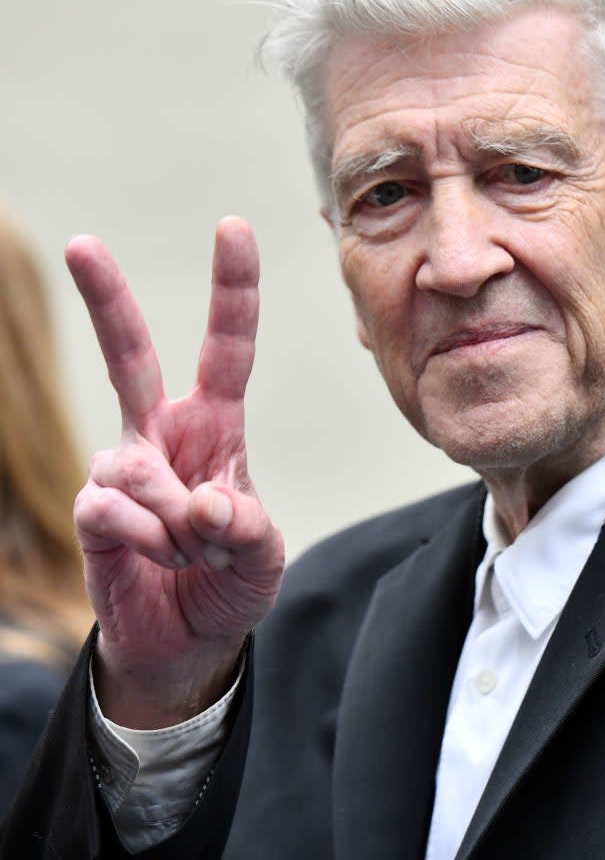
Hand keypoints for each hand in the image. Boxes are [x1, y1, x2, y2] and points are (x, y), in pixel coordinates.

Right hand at [67, 217, 284, 726]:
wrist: (186, 640)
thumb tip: (200, 506)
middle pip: (130, 355)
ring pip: (136, 469)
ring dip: (174, 524)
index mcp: (216, 423)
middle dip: (105, 300)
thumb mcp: (262, 555)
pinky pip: (112, 510)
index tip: (233, 227)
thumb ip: (246, 529)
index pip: (226, 347)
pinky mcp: (91, 508)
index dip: (232, 289)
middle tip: (81, 244)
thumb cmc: (231, 580)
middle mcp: (162, 432)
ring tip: (191, 553)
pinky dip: (147, 542)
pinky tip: (156, 560)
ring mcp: (121, 468)